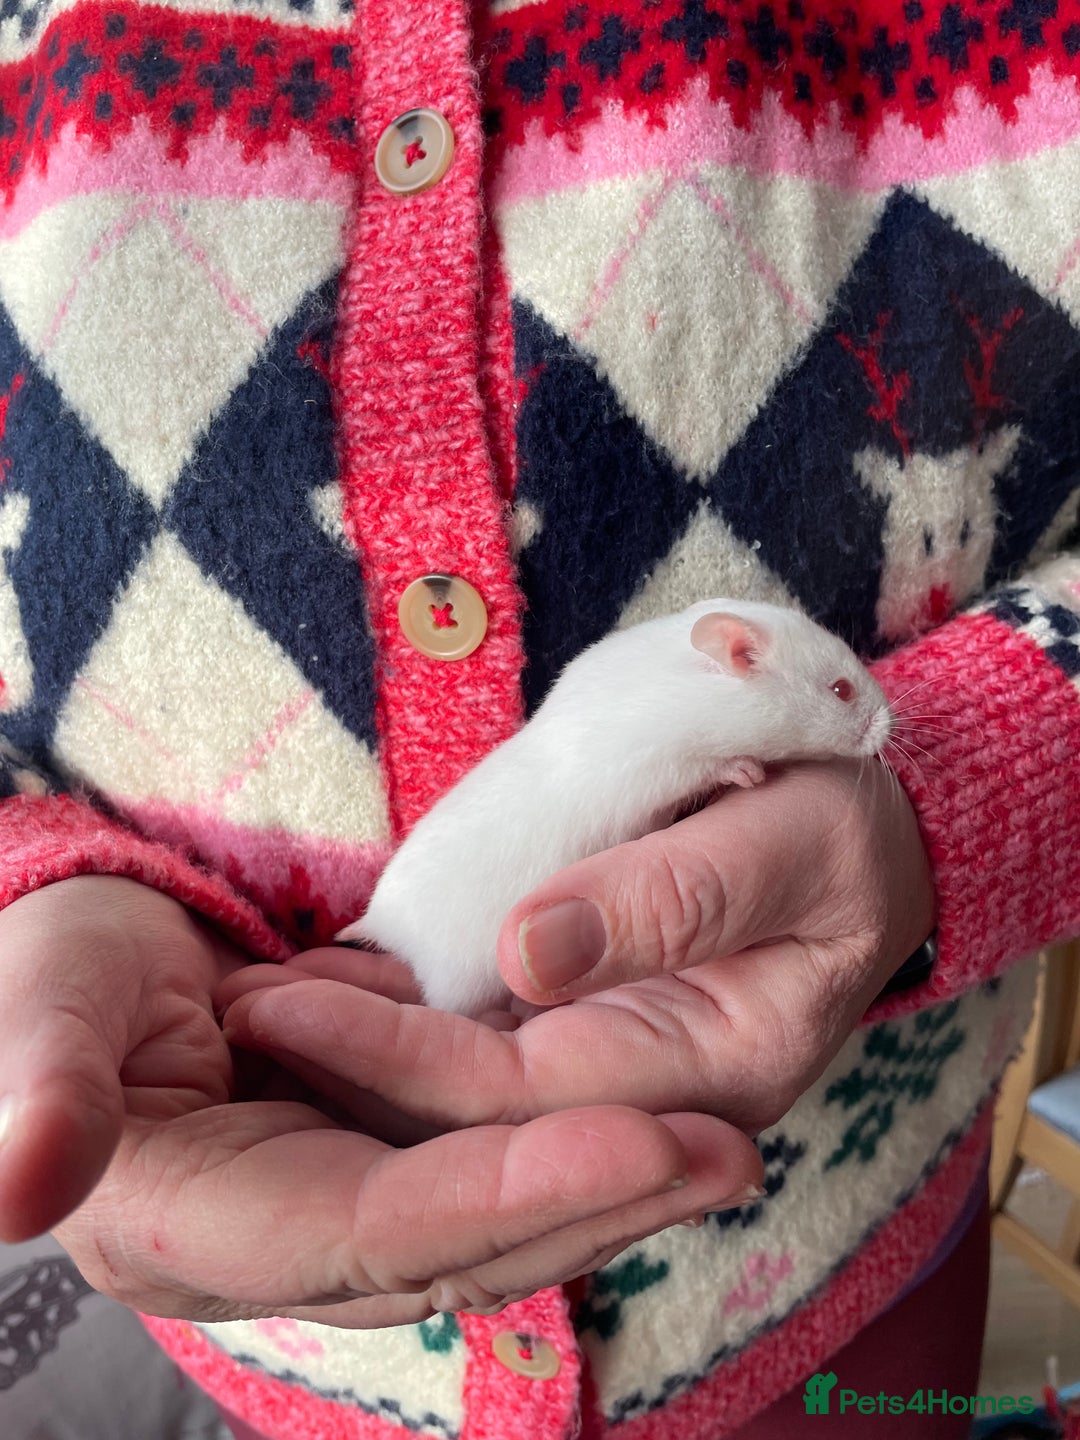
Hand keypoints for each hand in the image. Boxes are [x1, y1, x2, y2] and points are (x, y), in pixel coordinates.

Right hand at [0, 876, 762, 1324]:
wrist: (86, 942)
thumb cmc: (50, 967)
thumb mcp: (34, 1006)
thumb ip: (36, 1087)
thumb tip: (23, 1182)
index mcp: (192, 1227)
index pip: (369, 1230)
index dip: (498, 1196)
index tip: (631, 1140)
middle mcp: (276, 1242)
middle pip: (454, 1245)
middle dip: (590, 1202)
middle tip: (722, 1151)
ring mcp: (328, 1204)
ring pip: (484, 1218)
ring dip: (601, 1183)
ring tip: (719, 1143)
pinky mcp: (365, 1159)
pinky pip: (478, 1169)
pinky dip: (562, 1149)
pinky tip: (649, 1119)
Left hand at [219, 760, 933, 1136]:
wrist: (867, 849)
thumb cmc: (843, 829)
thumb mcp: (792, 835)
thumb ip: (675, 894)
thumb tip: (528, 951)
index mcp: (721, 1062)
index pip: (527, 1090)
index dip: (399, 1052)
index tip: (287, 1000)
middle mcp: (663, 1104)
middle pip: (479, 1120)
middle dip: (349, 1066)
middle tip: (238, 1007)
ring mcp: (628, 1081)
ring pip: (473, 1108)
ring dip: (361, 1063)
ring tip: (256, 1007)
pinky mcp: (601, 1043)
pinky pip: (489, 1062)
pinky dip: (406, 1033)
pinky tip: (334, 998)